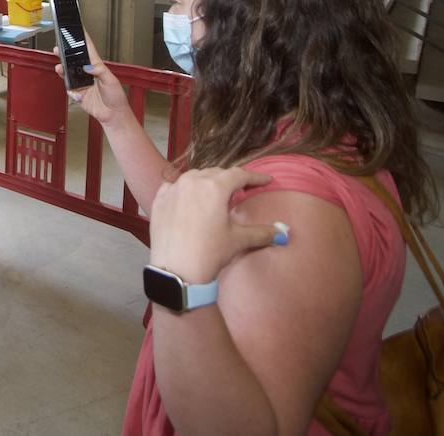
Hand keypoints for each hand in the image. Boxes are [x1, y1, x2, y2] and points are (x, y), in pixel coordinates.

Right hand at [55, 33, 132, 127]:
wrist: (112, 114)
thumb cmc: (116, 97)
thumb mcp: (111, 81)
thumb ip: (100, 71)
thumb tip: (88, 66)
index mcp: (98, 67)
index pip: (89, 50)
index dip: (84, 39)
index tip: (79, 29)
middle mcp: (88, 73)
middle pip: (75, 59)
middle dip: (66, 52)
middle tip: (59, 47)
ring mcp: (82, 82)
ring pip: (69, 72)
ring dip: (63, 68)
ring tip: (59, 65)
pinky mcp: (77, 92)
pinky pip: (68, 86)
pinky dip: (67, 84)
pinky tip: (70, 85)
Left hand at [148, 168, 281, 284]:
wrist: (176, 270)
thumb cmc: (210, 252)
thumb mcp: (239, 240)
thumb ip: (263, 232)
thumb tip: (284, 233)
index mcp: (214, 187)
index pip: (239, 175)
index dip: (255, 177)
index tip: (266, 180)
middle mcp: (192, 181)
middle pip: (217, 174)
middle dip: (232, 180)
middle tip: (242, 189)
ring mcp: (173, 188)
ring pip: (195, 176)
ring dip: (208, 181)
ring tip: (217, 194)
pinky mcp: (159, 198)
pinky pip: (174, 185)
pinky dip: (185, 188)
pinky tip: (190, 198)